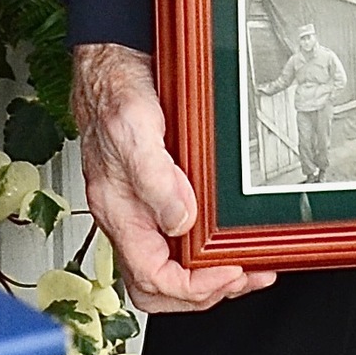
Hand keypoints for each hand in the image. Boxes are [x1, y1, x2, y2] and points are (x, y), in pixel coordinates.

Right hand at [72, 44, 275, 313]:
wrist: (110, 61)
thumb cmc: (114, 91)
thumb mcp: (135, 129)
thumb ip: (155, 177)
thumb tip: (180, 221)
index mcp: (119, 211)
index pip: (153, 278)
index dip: (194, 288)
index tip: (230, 273)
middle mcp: (127, 215)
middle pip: (158, 286)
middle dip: (204, 293)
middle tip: (245, 277)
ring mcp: (138, 206)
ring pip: (167, 266)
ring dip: (207, 275)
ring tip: (245, 265)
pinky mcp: (151, 190)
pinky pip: (173, 238)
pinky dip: (202, 248)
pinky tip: (222, 236)